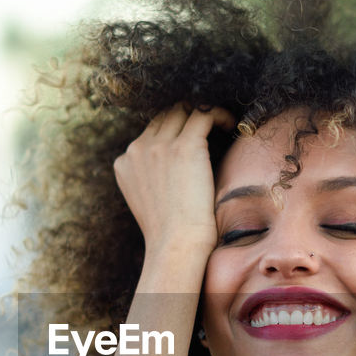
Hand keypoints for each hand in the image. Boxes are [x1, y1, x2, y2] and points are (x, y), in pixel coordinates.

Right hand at [113, 104, 235, 257]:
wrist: (177, 246)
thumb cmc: (171, 235)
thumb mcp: (148, 203)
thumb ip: (152, 179)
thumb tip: (174, 169)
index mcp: (124, 163)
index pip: (149, 132)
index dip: (172, 130)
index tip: (192, 137)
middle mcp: (137, 150)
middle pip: (164, 116)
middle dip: (186, 116)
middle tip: (209, 126)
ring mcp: (159, 146)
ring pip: (183, 110)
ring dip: (202, 113)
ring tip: (221, 123)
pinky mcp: (185, 146)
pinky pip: (204, 114)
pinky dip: (219, 114)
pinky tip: (231, 124)